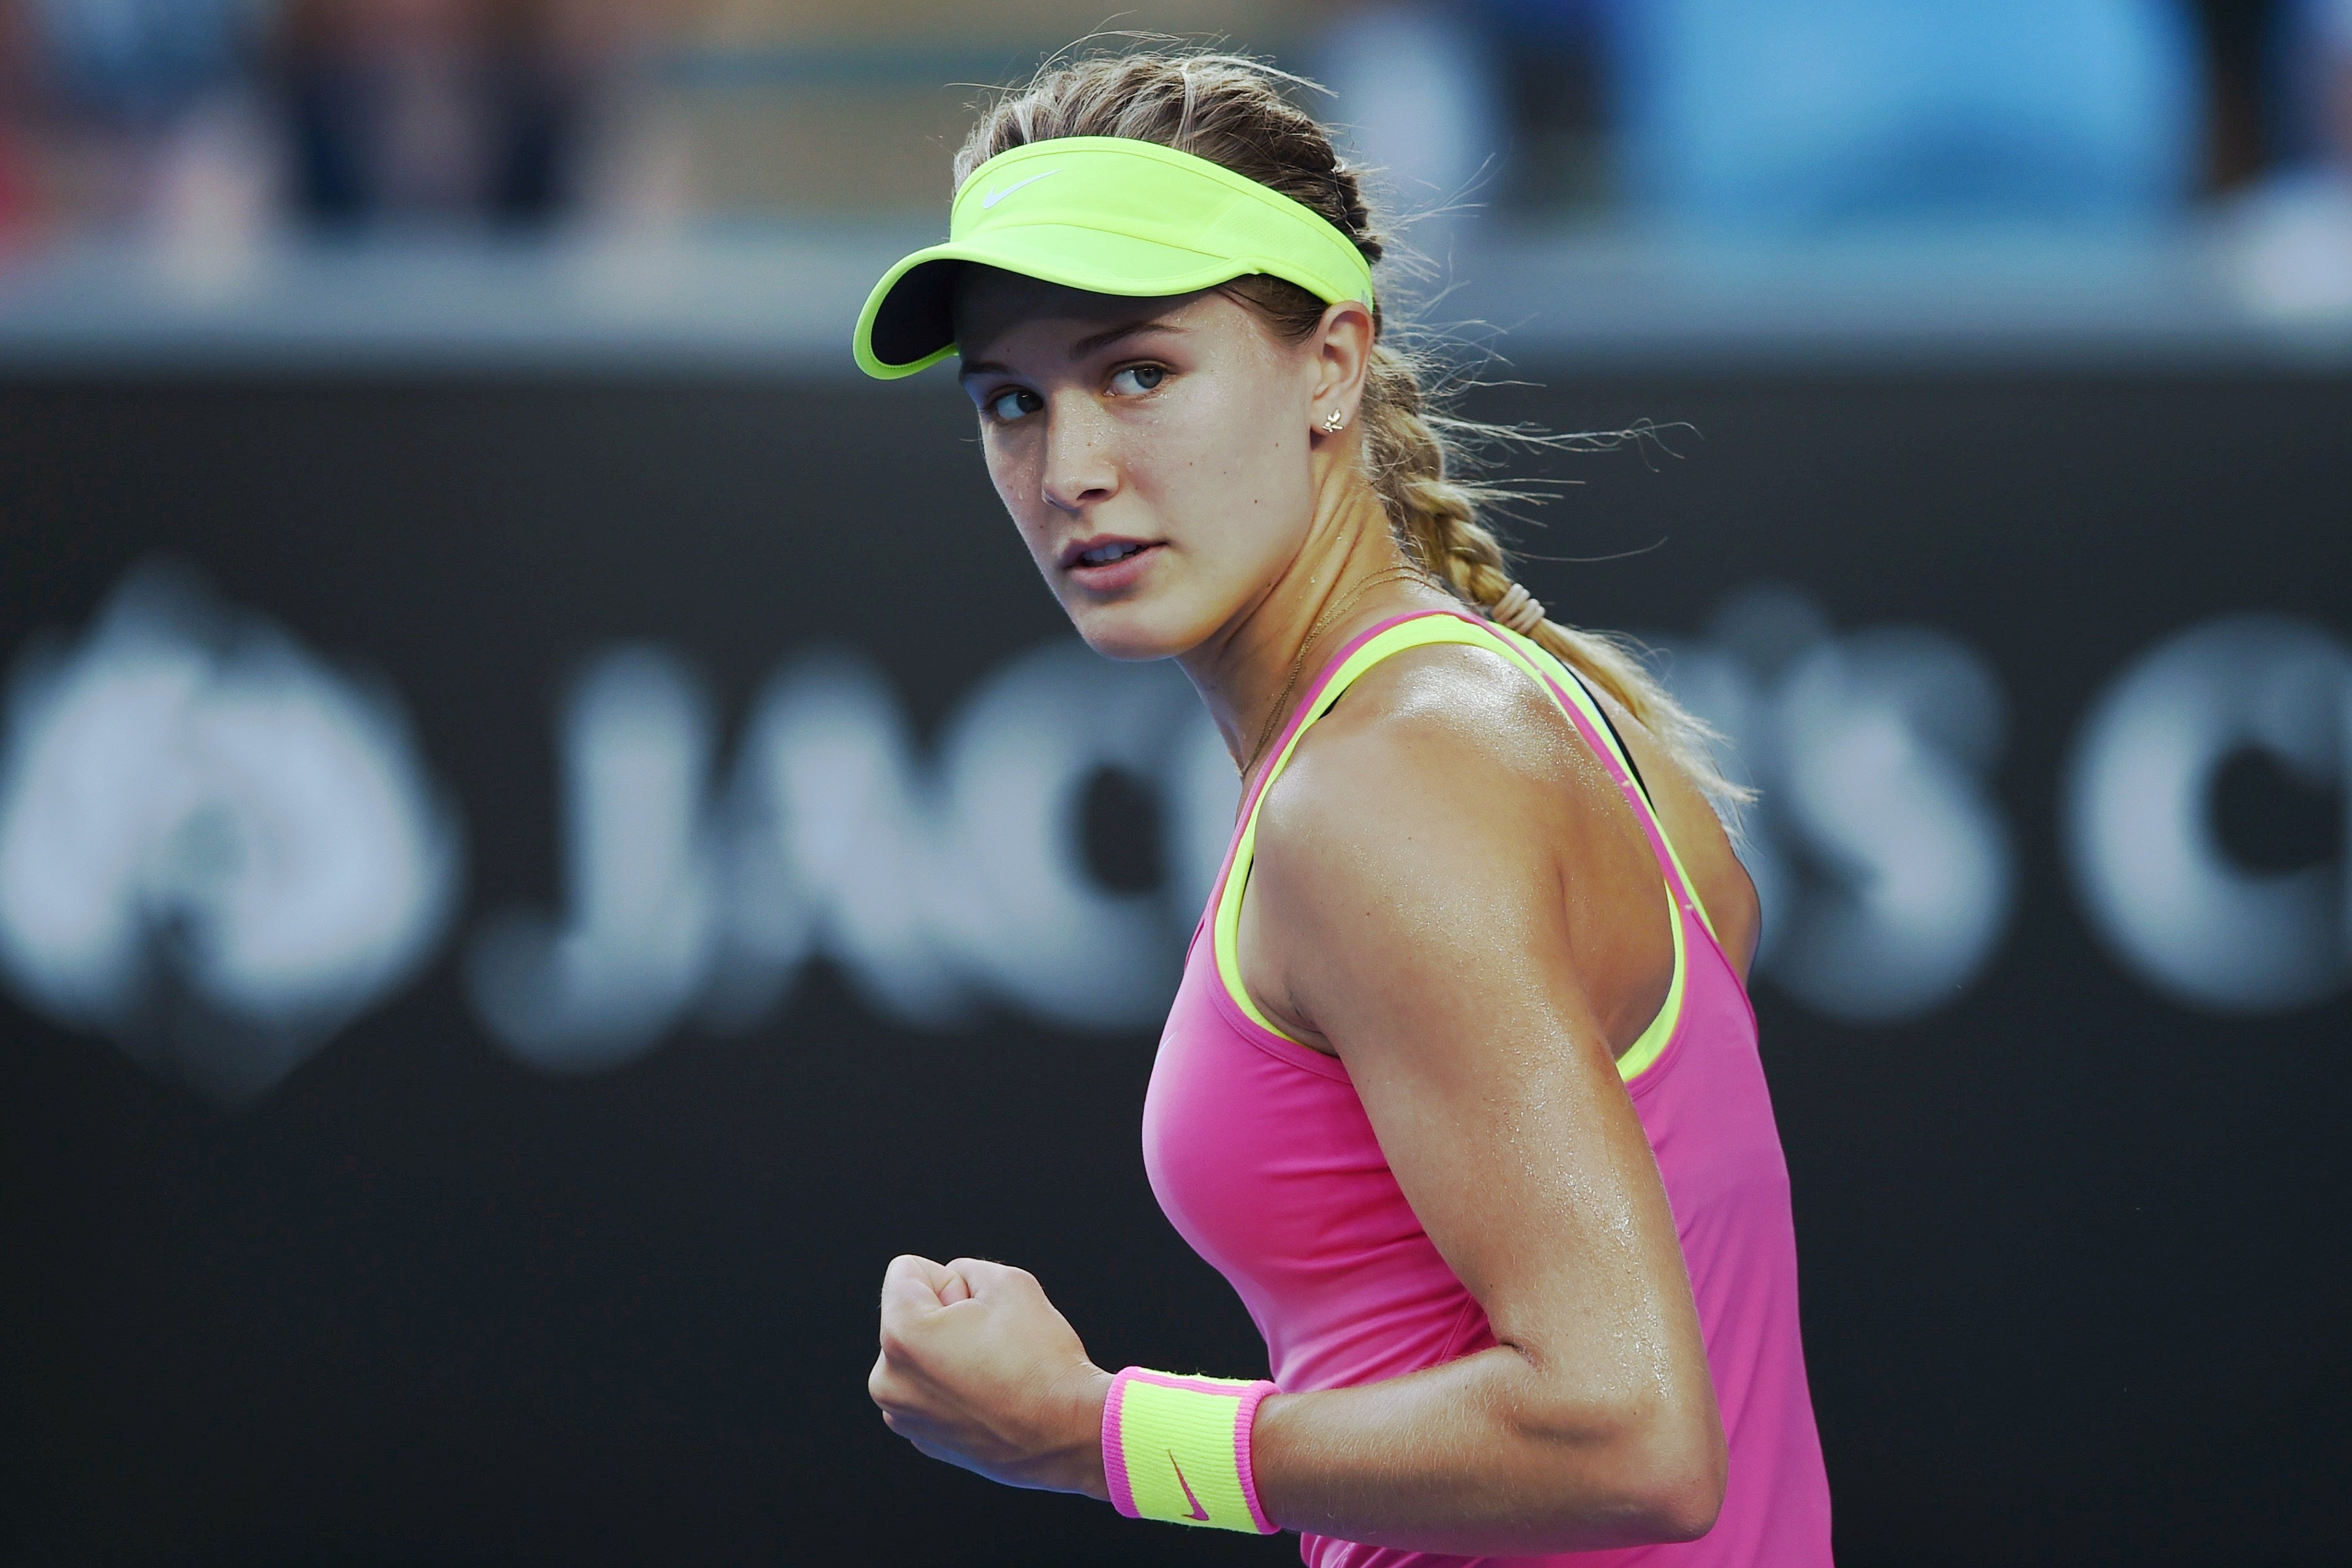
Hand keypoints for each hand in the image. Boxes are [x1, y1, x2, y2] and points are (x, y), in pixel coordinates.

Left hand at [868, 1254, 1114, 1498]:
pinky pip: (929, 1391)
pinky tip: (990, 1398)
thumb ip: (966, 1271)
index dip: (951, 1280)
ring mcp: (903, 1416)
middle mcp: (888, 1380)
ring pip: (919, 1355)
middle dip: (945, 1317)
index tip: (979, 1310)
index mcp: (901, 1335)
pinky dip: (952, 1388)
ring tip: (992, 1371)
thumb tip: (953, 1287)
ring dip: (947, 1352)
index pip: (906, 1271)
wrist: (1070, 1433)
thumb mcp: (1008, 1283)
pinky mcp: (922, 1439)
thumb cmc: (1042, 1359)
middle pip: (910, 1315)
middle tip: (992, 1342)